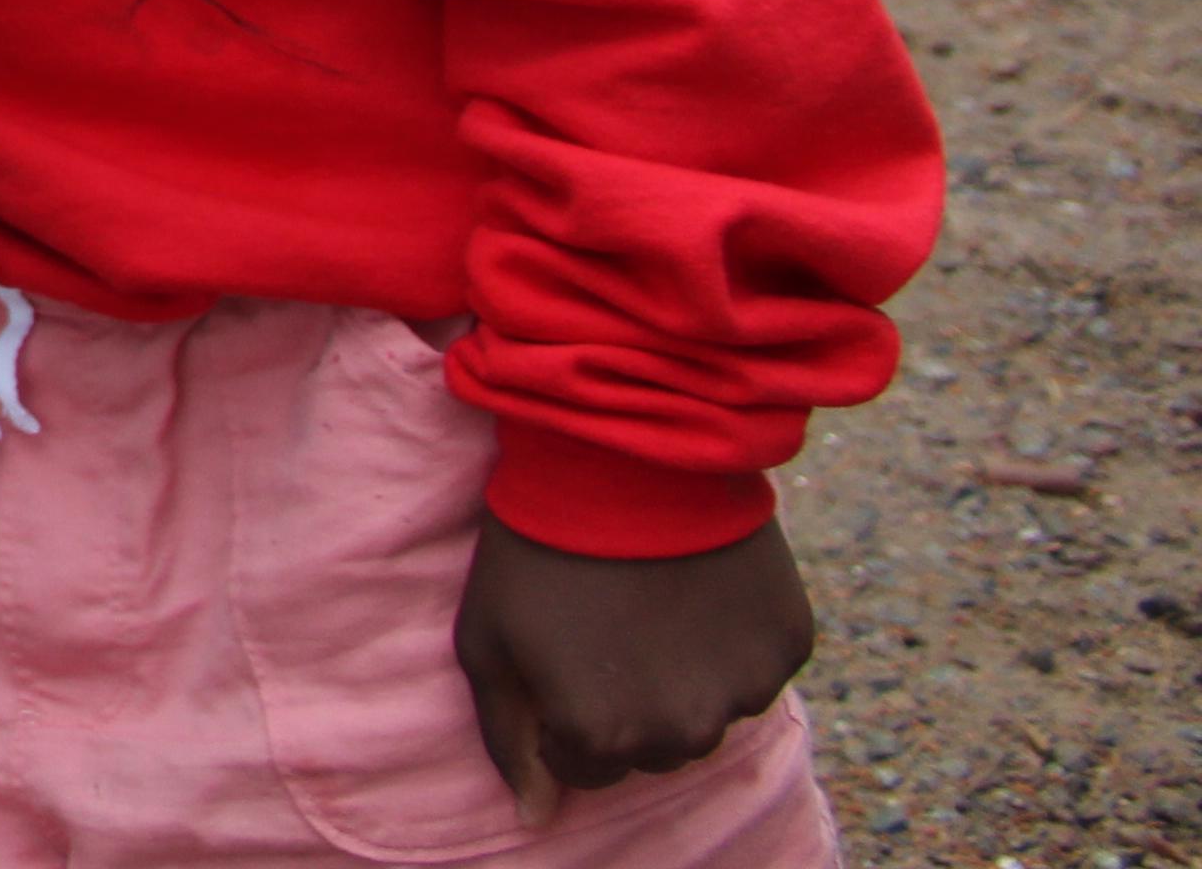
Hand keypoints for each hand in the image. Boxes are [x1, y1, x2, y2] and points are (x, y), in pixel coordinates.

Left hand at [452, 516, 814, 816]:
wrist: (621, 456)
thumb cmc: (536, 546)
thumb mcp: (487, 639)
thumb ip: (506, 740)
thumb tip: (535, 820)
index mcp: (605, 736)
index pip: (586, 766)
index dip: (565, 710)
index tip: (560, 652)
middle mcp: (682, 730)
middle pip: (652, 747)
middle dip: (627, 702)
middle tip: (605, 624)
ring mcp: (743, 691)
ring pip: (708, 712)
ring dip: (682, 675)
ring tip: (649, 599)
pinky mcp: (788, 647)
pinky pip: (755, 668)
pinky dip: (731, 640)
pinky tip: (698, 585)